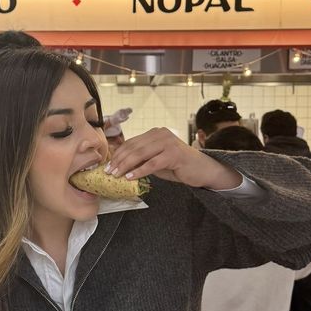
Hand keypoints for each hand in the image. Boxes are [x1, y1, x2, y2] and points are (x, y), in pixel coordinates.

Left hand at [106, 127, 242, 189]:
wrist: (202, 170)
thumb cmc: (178, 166)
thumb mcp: (156, 160)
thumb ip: (142, 158)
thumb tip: (119, 165)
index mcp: (155, 133)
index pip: (131, 142)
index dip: (118, 154)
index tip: (108, 165)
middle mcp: (161, 134)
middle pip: (133, 147)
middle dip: (119, 160)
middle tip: (109, 172)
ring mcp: (168, 142)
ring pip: (140, 154)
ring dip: (126, 166)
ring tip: (116, 175)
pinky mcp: (174, 154)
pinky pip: (152, 163)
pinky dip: (140, 171)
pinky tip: (130, 177)